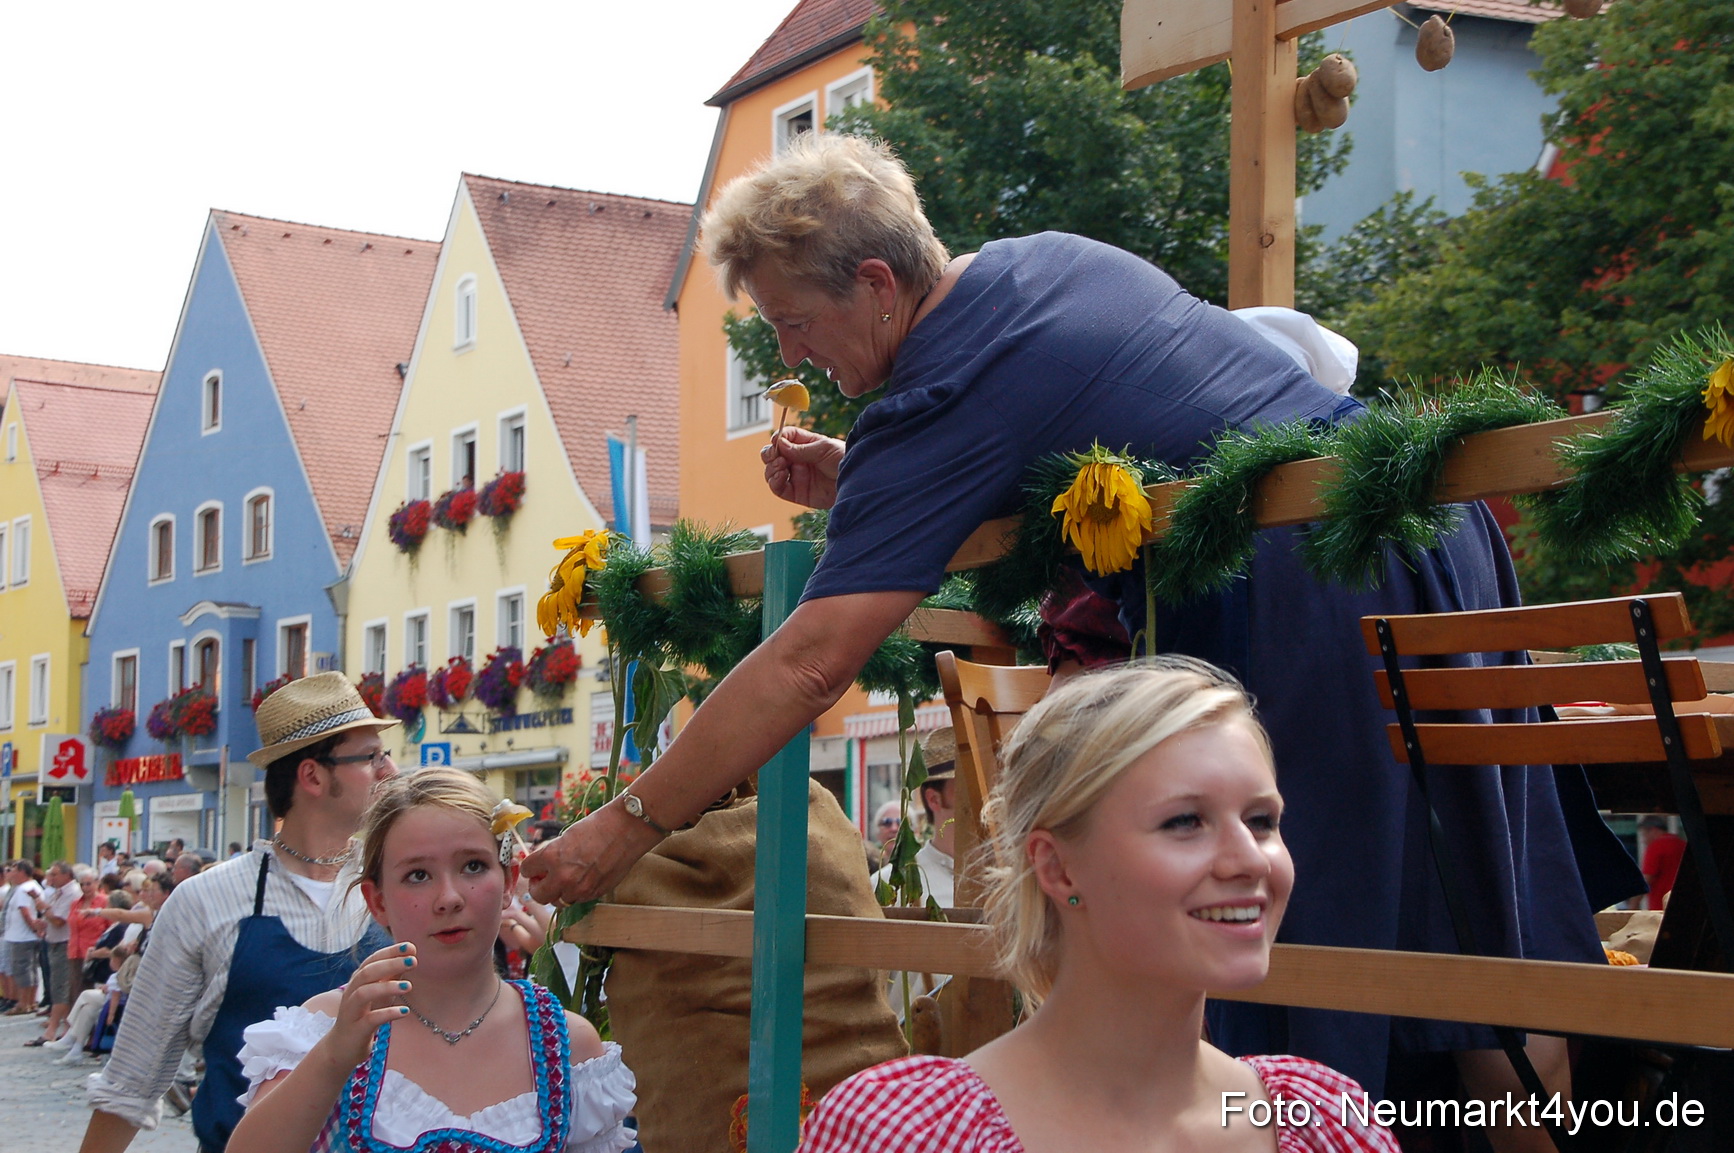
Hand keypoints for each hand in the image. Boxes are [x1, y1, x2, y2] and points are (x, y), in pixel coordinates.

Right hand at [316, 944, 418, 1070]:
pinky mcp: (356, 1030)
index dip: (390, 952)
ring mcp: (351, 1011)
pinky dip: (387, 1013)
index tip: (410, 947)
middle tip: (413, 962)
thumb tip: (409, 957)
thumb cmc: (364, 1015)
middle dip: (389, 964)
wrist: (341, 1048)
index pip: (372, 961)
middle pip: (367, 973)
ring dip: (387, 987)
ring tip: (408, 986)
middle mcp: (351, 993)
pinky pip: (370, 1019)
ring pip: (364, 993)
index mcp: (358, 981)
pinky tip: (404, 1011)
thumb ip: (390, 976)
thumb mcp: (379, 994)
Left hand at [522, 802, 659, 905]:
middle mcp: (563, 876)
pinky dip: (578, 892)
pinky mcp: (596, 893)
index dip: (530, 868)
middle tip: (545, 879)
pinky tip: (585, 878)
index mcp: (551, 857)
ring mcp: (580, 888)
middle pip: (538, 896)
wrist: (627, 829)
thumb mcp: (566, 837)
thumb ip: (552, 855)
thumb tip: (543, 867)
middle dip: (539, 887)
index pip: (526, 870)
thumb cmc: (598, 826)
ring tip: (568, 879)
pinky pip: (579, 900)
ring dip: (560, 892)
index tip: (535, 867)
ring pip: (559, 902)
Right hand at [760, 427, 843, 508]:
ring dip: (771, 468)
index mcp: (805, 444)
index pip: (784, 438)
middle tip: (775, 455)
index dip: (777, 438)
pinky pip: (778, 488)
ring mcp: (797, 476)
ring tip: (781, 466)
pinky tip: (782, 476)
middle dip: (769, 454)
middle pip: (773, 455)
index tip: (777, 441)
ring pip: (771, 472)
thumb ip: (801, 449)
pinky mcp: (797, 493)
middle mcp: (798, 460)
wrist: (857, 482)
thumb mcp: (824, 449)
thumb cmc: (845, 460)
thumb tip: (780, 444)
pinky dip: (775, 482)